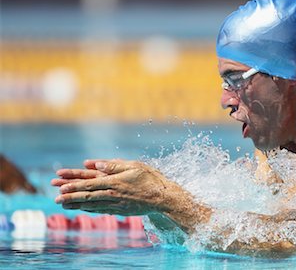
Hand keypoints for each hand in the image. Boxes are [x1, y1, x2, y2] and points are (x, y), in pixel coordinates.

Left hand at [52, 159, 187, 215]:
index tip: (60, 186)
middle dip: (70, 196)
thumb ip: (114, 164)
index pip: (90, 183)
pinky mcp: (119, 210)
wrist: (162, 197)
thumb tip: (95, 162)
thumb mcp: (134, 165)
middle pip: (87, 195)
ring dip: (76, 204)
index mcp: (114, 181)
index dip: (74, 184)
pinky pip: (101, 210)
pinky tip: (82, 208)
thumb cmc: (150, 178)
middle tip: (56, 198)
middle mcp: (112, 193)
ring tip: (63, 205)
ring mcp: (115, 203)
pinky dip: (89, 209)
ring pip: (92, 204)